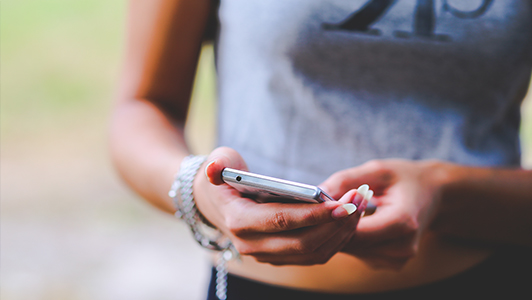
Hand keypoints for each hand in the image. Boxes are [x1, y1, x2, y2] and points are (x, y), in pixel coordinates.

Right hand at [193, 147, 366, 265]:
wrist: (215, 203)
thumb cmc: (224, 178)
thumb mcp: (218, 162)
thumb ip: (218, 164)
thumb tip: (215, 169)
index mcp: (239, 222)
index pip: (282, 221)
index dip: (314, 215)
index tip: (342, 203)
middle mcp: (252, 246)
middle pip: (303, 243)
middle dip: (335, 223)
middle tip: (359, 201)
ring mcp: (267, 255)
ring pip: (313, 253)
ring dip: (341, 233)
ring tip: (360, 207)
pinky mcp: (281, 257)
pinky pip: (314, 255)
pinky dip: (335, 240)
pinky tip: (349, 219)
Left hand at [320, 159, 445, 269]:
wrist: (434, 194)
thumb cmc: (404, 178)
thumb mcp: (377, 169)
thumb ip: (345, 181)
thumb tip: (315, 193)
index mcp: (402, 222)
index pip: (355, 231)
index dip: (332, 219)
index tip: (316, 205)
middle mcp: (403, 247)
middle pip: (351, 243)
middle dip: (331, 226)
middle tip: (317, 207)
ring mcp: (398, 259)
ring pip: (352, 250)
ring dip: (338, 233)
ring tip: (334, 211)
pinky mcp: (391, 264)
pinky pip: (359, 253)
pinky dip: (349, 238)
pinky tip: (349, 222)